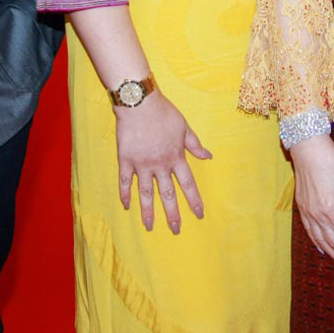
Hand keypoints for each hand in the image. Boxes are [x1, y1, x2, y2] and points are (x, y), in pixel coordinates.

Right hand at [115, 91, 210, 232]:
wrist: (140, 103)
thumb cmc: (164, 113)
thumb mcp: (184, 127)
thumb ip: (195, 145)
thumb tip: (208, 157)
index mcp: (176, 157)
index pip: (188, 184)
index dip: (194, 200)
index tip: (199, 214)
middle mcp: (160, 165)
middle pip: (168, 194)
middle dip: (173, 213)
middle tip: (176, 230)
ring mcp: (142, 164)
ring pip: (146, 193)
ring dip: (148, 211)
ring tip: (149, 227)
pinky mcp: (126, 160)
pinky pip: (125, 181)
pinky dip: (125, 194)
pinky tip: (126, 206)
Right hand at [289, 134, 333, 271]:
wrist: (308, 149)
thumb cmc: (331, 162)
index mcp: (331, 210)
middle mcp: (317, 216)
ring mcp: (307, 213)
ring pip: (321, 241)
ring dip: (333, 254)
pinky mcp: (302, 208)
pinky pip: (310, 233)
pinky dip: (318, 244)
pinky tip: (323, 250)